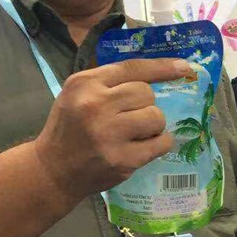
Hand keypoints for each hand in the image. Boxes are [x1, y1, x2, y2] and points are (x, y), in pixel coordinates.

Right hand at [32, 58, 193, 205]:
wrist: (52, 170)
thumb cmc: (70, 126)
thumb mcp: (78, 93)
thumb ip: (111, 81)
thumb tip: (160, 69)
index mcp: (85, 84)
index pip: (132, 68)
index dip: (162, 67)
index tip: (184, 66)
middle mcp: (96, 106)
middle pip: (146, 93)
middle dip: (145, 104)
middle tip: (129, 116)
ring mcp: (110, 135)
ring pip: (157, 116)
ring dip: (153, 123)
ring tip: (136, 131)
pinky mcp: (123, 160)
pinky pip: (162, 143)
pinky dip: (159, 143)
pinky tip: (143, 145)